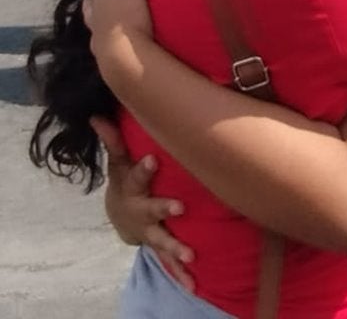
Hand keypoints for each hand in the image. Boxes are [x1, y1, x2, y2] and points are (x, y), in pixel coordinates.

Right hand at [91, 116, 194, 291]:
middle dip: (164, 209)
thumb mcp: (117, 164)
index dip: (144, 169)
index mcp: (131, 189)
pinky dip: (181, 274)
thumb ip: (114, 141)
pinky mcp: (160, 245)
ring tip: (191, 255)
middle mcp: (140, 212)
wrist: (121, 218)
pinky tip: (194, 285)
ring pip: (162, 240)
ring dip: (175, 248)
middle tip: (179, 206)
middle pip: (151, 210)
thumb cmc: (125, 183)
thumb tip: (98, 116)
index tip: (154, 159)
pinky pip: (170, 261)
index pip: (136, 176)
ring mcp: (150, 231)